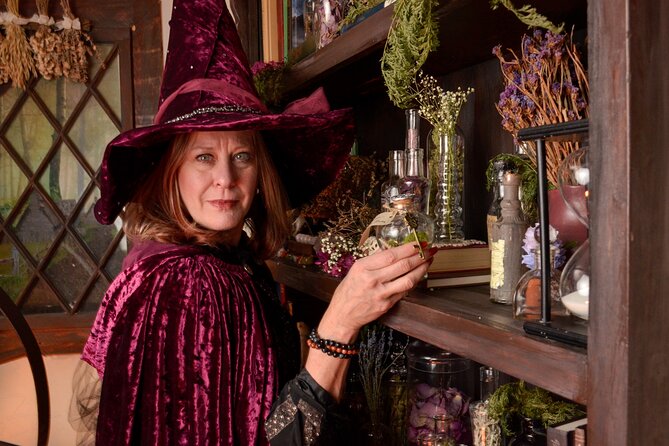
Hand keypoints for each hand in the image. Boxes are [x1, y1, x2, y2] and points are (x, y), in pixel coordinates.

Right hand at [317, 243, 434, 342]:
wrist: (343, 315)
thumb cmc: (348, 291)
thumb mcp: (355, 270)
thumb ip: (374, 260)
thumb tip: (394, 251)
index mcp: (363, 267)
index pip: (390, 255)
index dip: (408, 248)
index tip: (418, 242)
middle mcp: (372, 280)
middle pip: (402, 266)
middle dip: (419, 256)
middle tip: (429, 249)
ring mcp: (381, 294)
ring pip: (408, 279)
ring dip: (421, 269)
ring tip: (428, 261)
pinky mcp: (387, 305)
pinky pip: (405, 291)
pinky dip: (414, 281)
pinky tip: (419, 275)